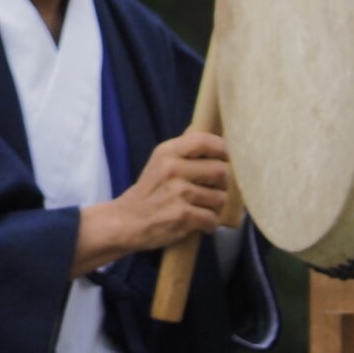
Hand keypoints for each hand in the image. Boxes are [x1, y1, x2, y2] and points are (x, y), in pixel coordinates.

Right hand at [69, 129, 229, 277]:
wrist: (126, 222)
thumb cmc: (148, 192)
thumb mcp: (158, 162)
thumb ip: (181, 148)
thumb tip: (199, 127)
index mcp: (167, 152)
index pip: (204, 141)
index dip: (223, 149)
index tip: (226, 159)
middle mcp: (172, 169)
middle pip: (220, 171)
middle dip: (222, 184)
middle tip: (213, 190)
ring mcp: (178, 193)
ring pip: (220, 198)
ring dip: (215, 207)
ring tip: (202, 209)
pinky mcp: (182, 216)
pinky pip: (212, 219)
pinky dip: (208, 225)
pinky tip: (198, 223)